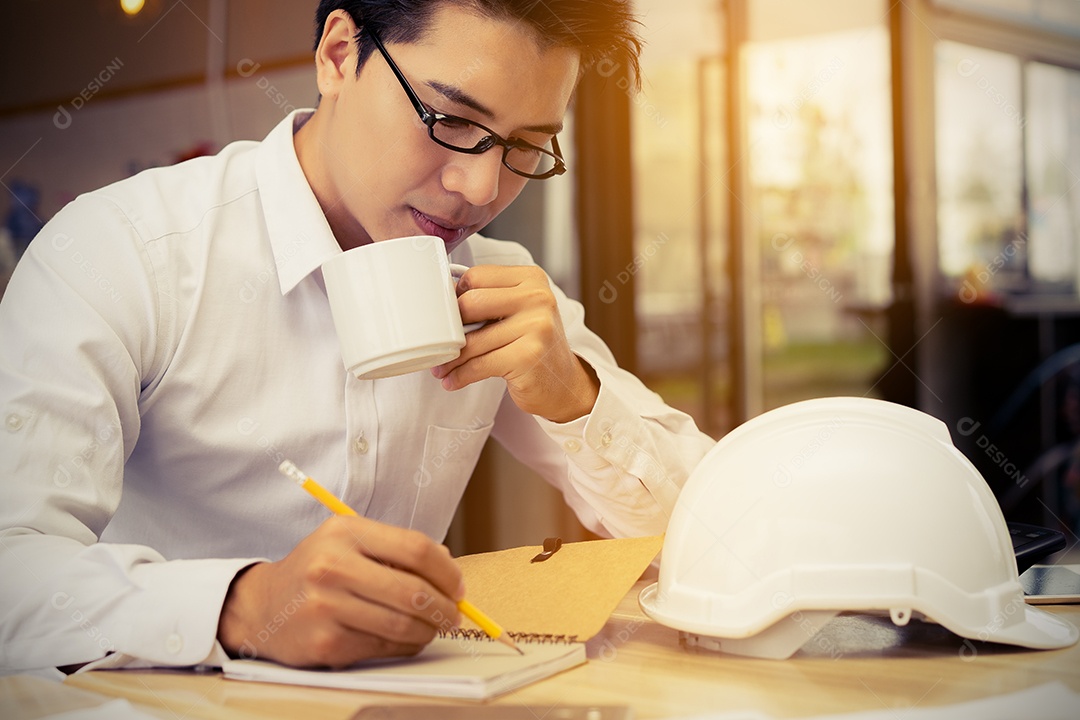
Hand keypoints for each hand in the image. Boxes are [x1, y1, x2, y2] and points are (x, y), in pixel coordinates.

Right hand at [217, 516, 463, 667]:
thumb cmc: (319, 570)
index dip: (447, 571)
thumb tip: (448, 566)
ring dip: (429, 630)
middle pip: (412, 590)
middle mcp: (332, 566)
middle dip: (445, 607)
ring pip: (402, 624)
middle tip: (455, 615)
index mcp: (345, 532)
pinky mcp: (325, 643)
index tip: (458, 586)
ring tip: (434, 628)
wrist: (263, 606)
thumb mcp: (350, 542)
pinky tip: (408, 639)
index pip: (415, 549)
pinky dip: (406, 646)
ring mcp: (326, 606)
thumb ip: (396, 548)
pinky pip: (383, 647)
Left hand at [431, 265, 599, 422]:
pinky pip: (480, 364)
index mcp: (531, 279)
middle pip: (470, 303)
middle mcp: (537, 298)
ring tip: (442, 368)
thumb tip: (442, 303)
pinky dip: (461, 375)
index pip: (477, 276)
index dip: (456, 297)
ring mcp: (536, 326)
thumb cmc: (533, 346)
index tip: (449, 316)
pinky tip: (454, 380)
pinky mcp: (528, 356)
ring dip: (451, 358)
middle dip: (449, 328)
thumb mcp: (518, 312)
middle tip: (442, 343)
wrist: (564, 384)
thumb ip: (489, 300)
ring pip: (472, 340)